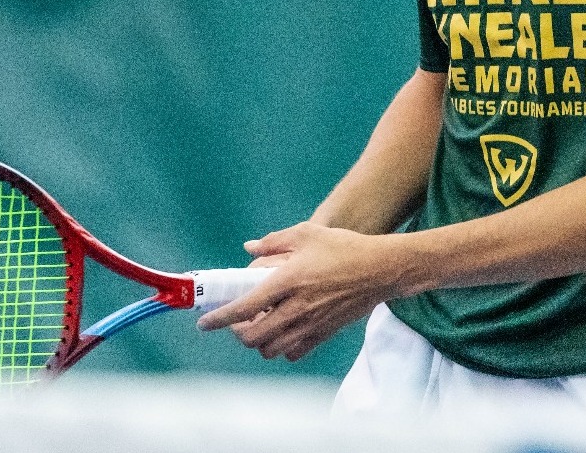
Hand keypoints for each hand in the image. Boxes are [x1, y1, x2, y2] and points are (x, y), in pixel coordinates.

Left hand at [195, 222, 412, 361]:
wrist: (382, 270)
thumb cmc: (345, 248)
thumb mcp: (307, 233)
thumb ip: (273, 242)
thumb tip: (248, 249)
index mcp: (287, 281)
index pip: (244, 307)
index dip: (219, 318)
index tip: (204, 323)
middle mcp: (296, 308)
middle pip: (253, 336)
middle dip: (236, 332)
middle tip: (236, 320)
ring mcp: (311, 325)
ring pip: (270, 349)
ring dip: (258, 341)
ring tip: (259, 325)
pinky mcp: (324, 334)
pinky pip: (293, 352)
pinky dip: (282, 347)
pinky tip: (283, 332)